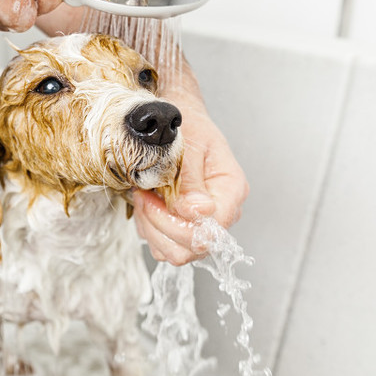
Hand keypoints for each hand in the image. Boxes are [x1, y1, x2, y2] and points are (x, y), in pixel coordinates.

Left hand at [132, 95, 247, 264]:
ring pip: (176, 252)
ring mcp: (204, 222)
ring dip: (151, 228)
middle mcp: (223, 211)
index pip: (213, 229)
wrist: (181, 123)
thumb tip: (197, 212)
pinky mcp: (185, 227)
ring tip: (144, 197)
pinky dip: (149, 229)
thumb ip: (192, 180)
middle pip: (194, 247)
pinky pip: (164, 245)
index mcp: (231, 190)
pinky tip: (146, 204)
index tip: (157, 198)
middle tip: (145, 196)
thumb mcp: (189, 145)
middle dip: (161, 225)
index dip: (181, 222)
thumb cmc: (188, 128)